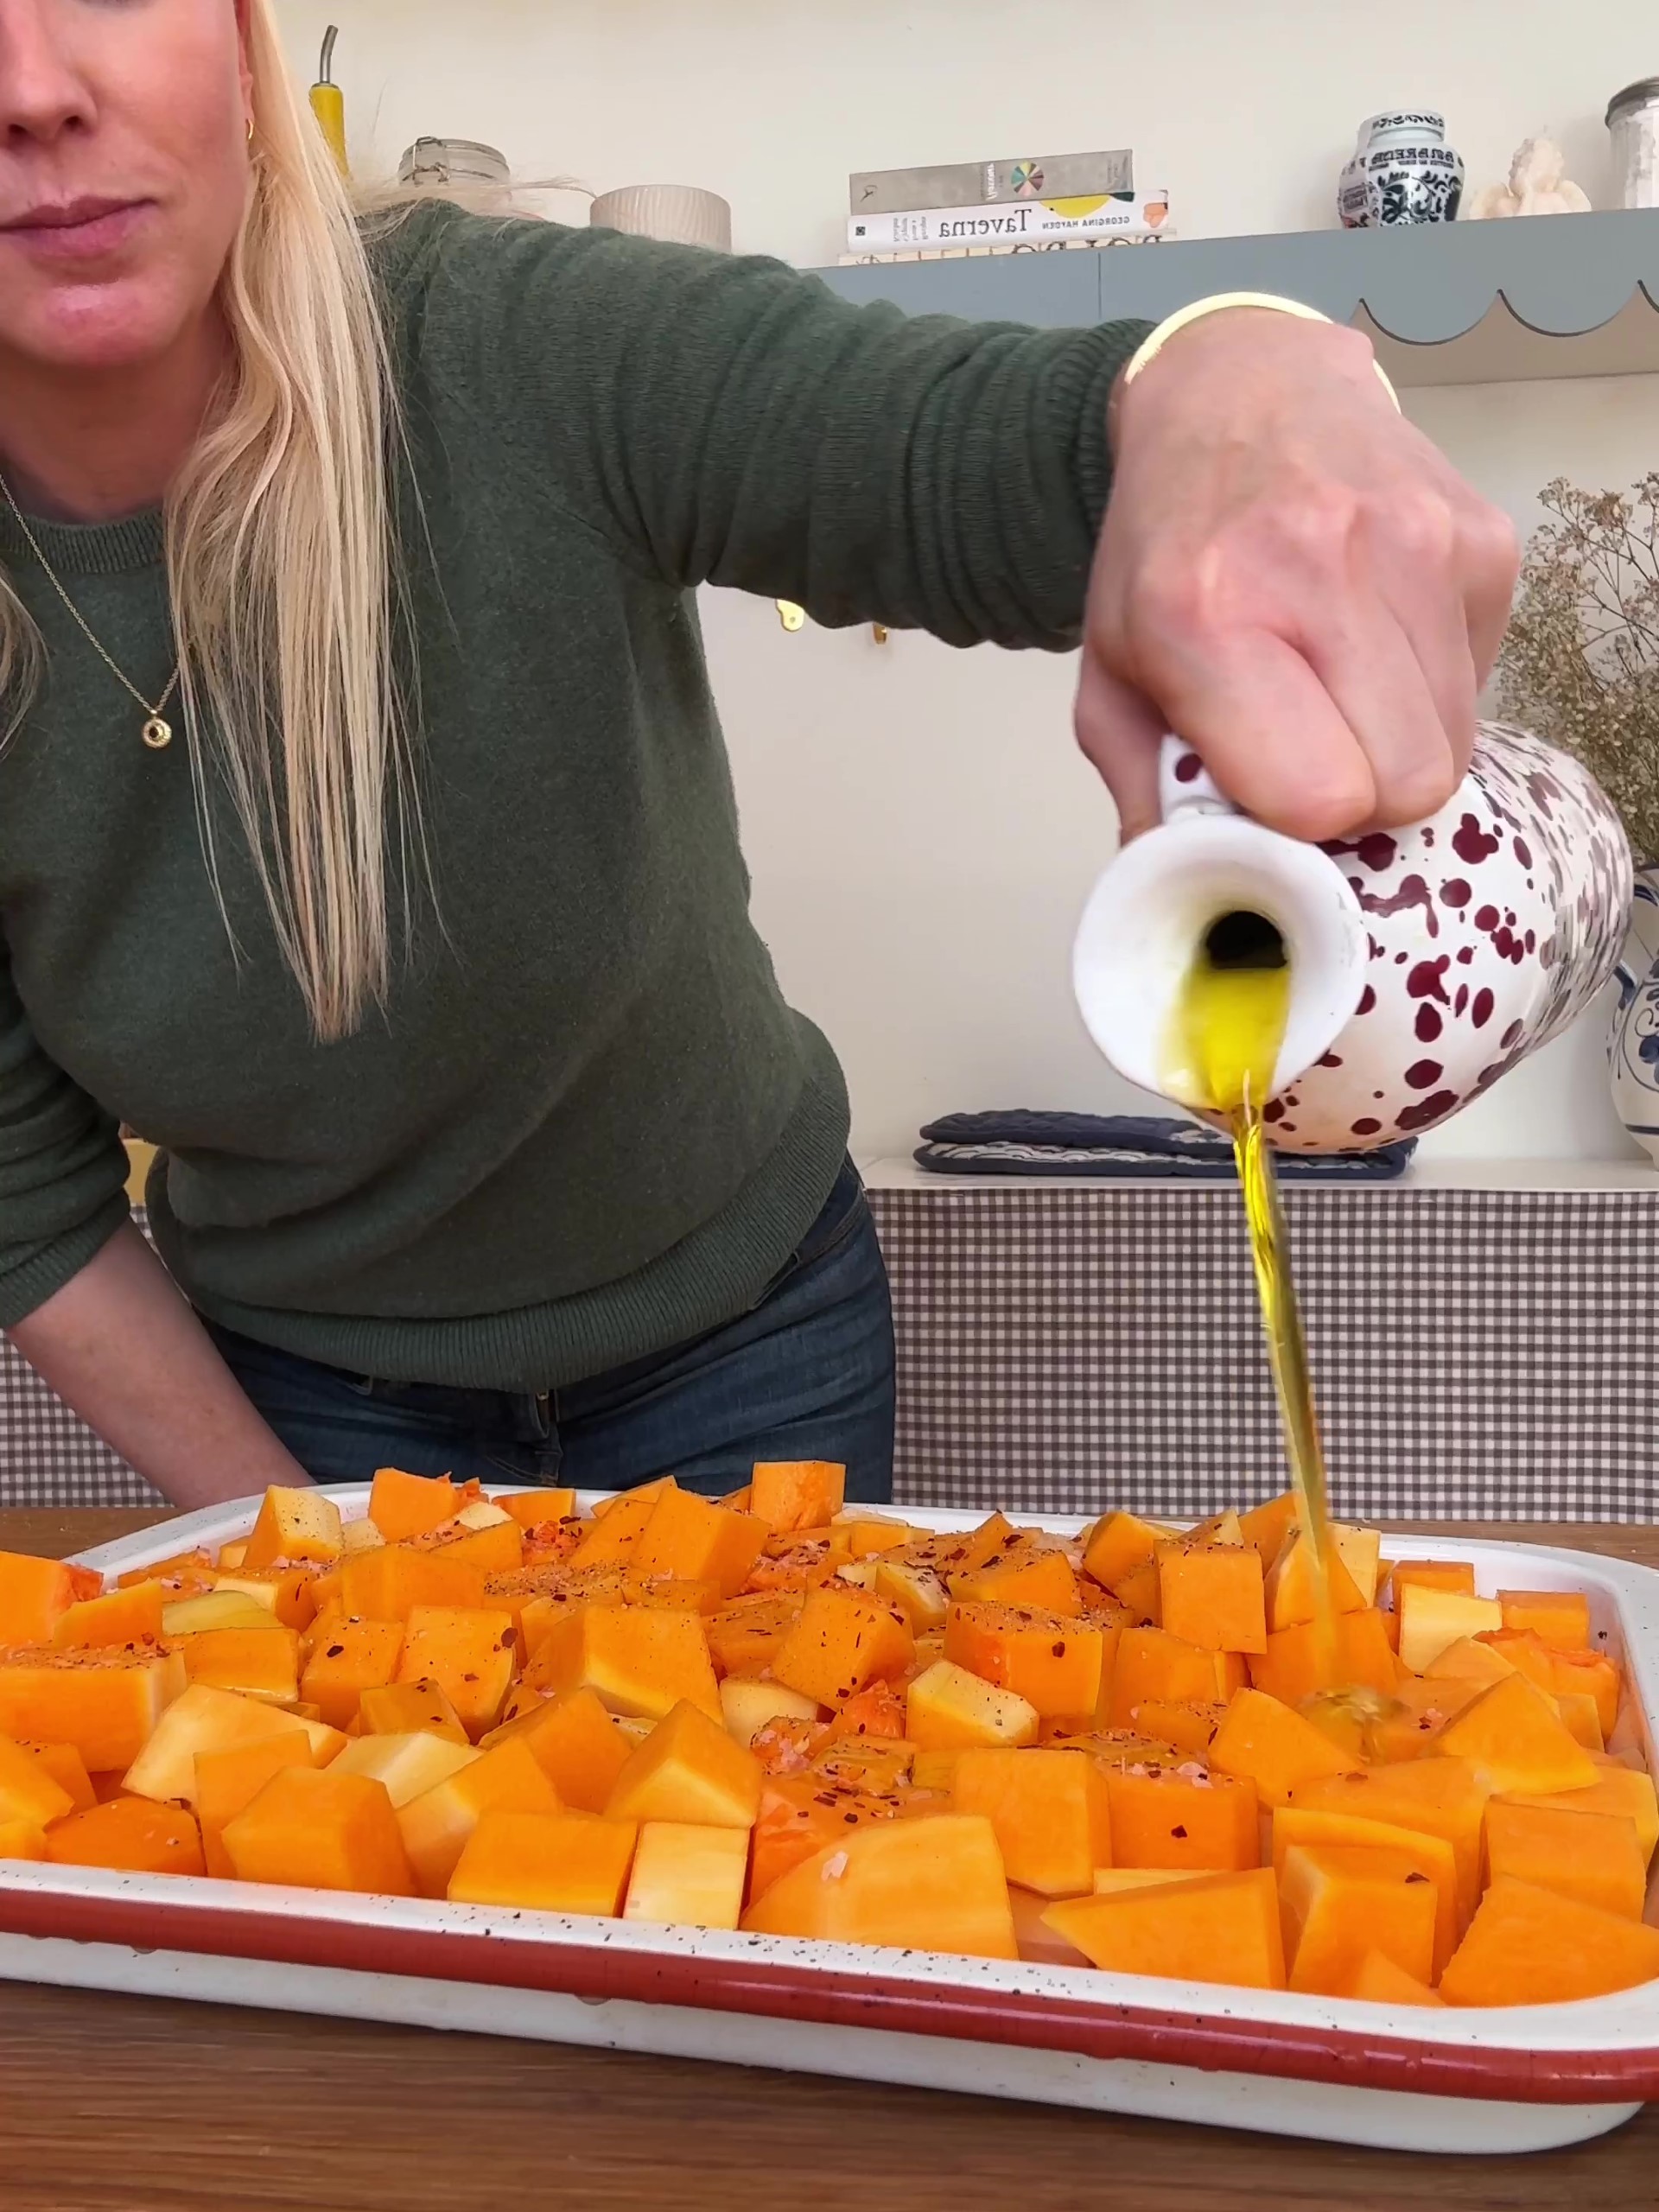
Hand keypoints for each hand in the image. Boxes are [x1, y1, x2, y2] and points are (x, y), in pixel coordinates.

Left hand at [1076, 308, 1519, 841]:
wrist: (1243, 395)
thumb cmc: (1168, 552)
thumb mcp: (1112, 671)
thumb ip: (1143, 790)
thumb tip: (1190, 895)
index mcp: (1208, 618)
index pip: (1319, 796)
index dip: (1302, 825)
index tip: (1273, 804)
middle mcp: (1323, 569)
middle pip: (1408, 784)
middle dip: (1363, 799)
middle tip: (1313, 759)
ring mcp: (1419, 544)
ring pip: (1457, 742)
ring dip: (1400, 747)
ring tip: (1338, 694)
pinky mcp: (1483, 538)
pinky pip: (1481, 680)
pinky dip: (1433, 688)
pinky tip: (1376, 640)